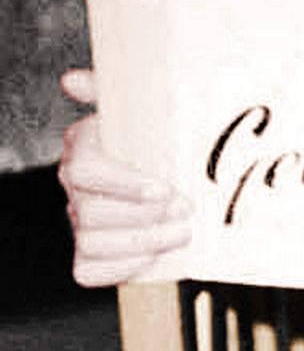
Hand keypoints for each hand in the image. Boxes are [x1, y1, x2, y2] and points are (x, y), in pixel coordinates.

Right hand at [54, 74, 186, 283]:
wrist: (176, 175)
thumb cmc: (157, 138)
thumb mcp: (143, 107)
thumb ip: (110, 88)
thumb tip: (72, 80)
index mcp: (84, 150)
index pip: (85, 171)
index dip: (123, 185)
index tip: (164, 189)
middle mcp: (75, 188)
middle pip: (91, 212)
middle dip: (144, 217)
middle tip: (185, 209)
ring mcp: (79, 222)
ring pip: (93, 242)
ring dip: (144, 241)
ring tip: (182, 231)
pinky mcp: (89, 254)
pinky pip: (90, 270)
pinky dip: (123, 267)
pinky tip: (154, 255)